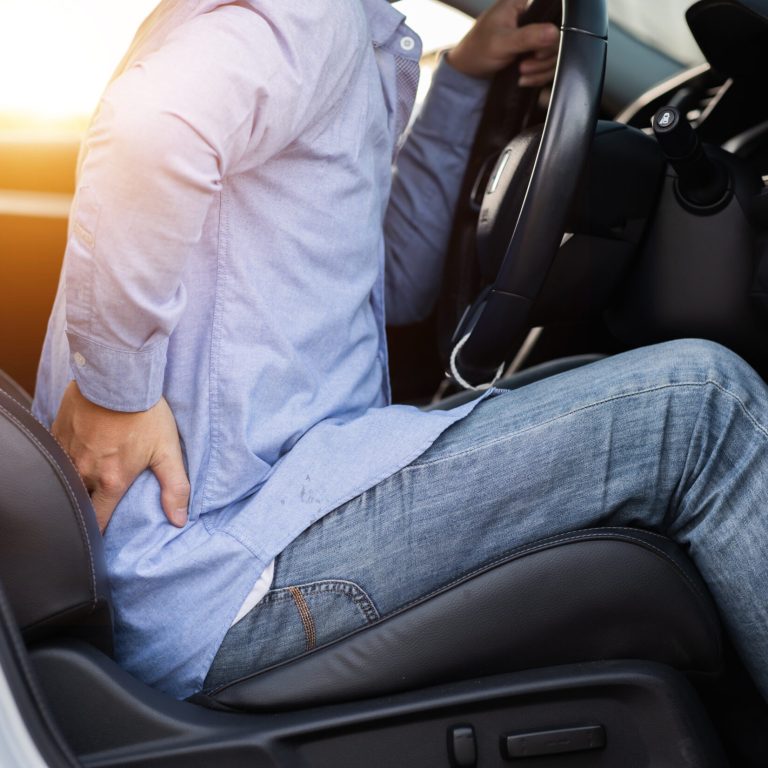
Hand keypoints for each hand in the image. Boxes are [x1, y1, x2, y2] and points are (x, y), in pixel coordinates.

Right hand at [52, 381, 189, 533]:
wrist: (118, 377)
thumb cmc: (146, 414)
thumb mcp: (168, 450)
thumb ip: (175, 487)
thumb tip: (179, 520)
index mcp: (111, 481)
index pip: (99, 521)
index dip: (102, 530)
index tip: (107, 531)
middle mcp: (84, 472)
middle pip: (81, 503)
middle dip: (89, 506)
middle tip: (101, 501)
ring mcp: (67, 454)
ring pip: (67, 481)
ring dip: (78, 483)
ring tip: (93, 476)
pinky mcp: (57, 436)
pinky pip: (57, 458)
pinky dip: (67, 461)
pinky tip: (81, 453)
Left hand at [446, 0, 559, 84]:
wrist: (468, 75)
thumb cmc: (477, 51)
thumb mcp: (502, 42)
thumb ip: (528, 37)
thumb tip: (555, 32)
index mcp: (521, 4)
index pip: (552, 10)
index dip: (551, 31)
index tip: (537, 50)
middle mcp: (530, 18)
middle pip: (556, 36)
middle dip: (543, 57)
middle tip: (524, 66)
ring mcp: (533, 38)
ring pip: (553, 53)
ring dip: (540, 69)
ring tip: (521, 74)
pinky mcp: (533, 55)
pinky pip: (547, 66)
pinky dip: (538, 76)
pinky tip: (523, 80)